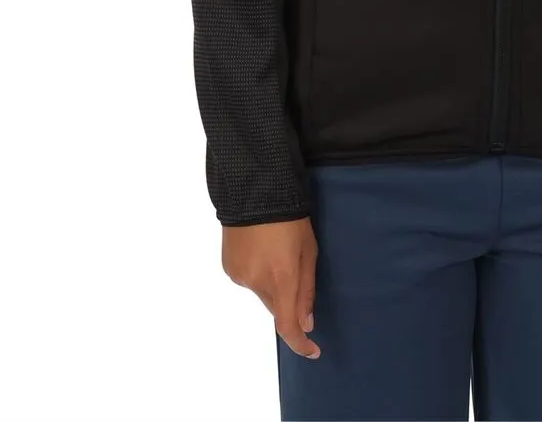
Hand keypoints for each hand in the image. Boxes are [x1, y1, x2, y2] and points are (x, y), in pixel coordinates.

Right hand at [222, 218, 321, 358]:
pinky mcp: (229, 268)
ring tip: (275, 250)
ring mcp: (240, 276)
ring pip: (261, 294)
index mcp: (282, 277)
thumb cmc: (291, 218)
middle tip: (294, 269)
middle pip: (276, 307)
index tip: (313, 351)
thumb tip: (306, 324)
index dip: (300, 343)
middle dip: (287, 300)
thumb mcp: (308, 250)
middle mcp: (257, 282)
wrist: (254, 190)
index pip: (288, 325)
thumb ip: (307, 290)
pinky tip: (260, 249)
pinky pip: (248, 280)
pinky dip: (257, 273)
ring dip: (271, 283)